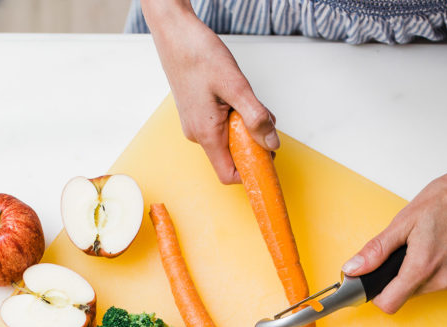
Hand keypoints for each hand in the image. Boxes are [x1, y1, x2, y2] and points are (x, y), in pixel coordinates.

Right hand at [143, 1, 277, 182]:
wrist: (175, 33)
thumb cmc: (198, 54)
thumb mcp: (236, 86)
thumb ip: (256, 117)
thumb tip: (272, 142)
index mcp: (205, 133)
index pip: (229, 175)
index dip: (251, 172)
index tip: (268, 159)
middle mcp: (197, 134)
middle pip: (232, 157)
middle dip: (253, 142)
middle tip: (262, 118)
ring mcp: (195, 124)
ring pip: (229, 139)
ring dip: (245, 126)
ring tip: (246, 100)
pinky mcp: (197, 114)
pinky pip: (221, 126)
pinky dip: (235, 116)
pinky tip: (236, 96)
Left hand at [342, 159, 446, 313]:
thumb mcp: (405, 221)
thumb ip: (377, 250)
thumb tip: (354, 268)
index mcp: (422, 267)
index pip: (390, 304)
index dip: (379, 295)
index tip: (377, 283)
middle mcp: (444, 280)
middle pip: (410, 294)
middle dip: (403, 276)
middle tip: (410, 248)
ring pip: (430, 288)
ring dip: (425, 271)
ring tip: (433, 241)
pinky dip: (445, 268)